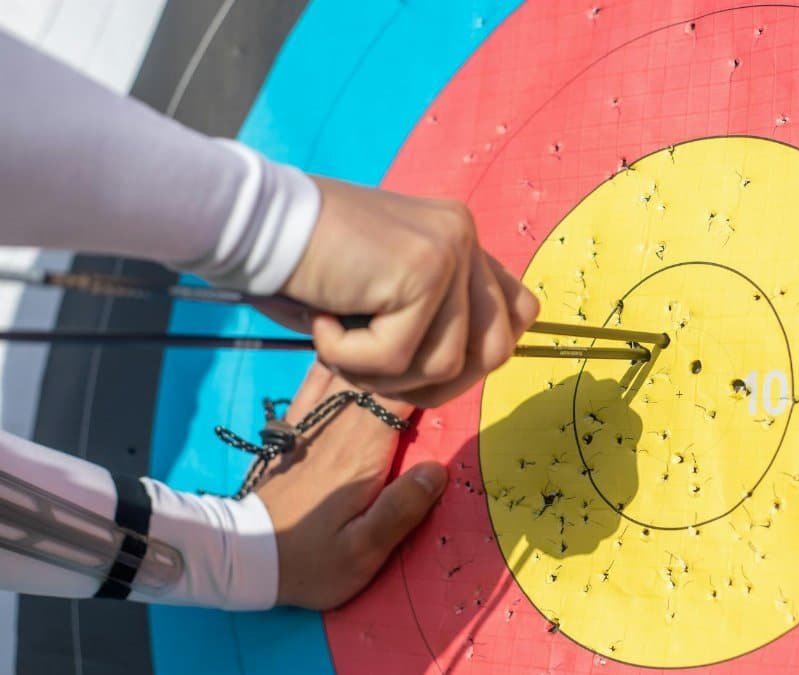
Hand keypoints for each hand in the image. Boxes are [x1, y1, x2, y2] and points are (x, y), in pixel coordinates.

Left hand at [256, 363, 446, 609]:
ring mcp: (312, 422)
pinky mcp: (295, 426)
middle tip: (437, 355)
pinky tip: (350, 349)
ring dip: (375, 354)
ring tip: (401, 342)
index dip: (429, 378)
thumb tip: (438, 468)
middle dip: (409, 362)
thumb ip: (400, 510)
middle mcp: (337, 428)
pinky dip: (335, 357)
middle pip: (378, 375)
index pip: (401, 397)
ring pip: (348, 367)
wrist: (243, 558)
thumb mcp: (362, 552)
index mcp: (361, 454)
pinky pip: (316, 377)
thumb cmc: (310, 562)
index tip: (453, 373)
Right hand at [279, 177, 539, 406]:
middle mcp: (464, 235)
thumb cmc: (305, 266)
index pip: (518, 313)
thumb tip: (463, 371)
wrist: (253, 224)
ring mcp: (449, 250)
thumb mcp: (383, 294)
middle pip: (495, 350)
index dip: (475, 357)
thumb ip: (430, 319)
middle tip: (374, 368)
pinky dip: (351, 359)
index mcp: (459, 236)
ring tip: (339, 339)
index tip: (420, 365)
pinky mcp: (421, 271)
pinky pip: (399, 358)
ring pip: (445, 365)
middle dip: (435, 383)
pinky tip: (321, 320)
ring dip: (384, 374)